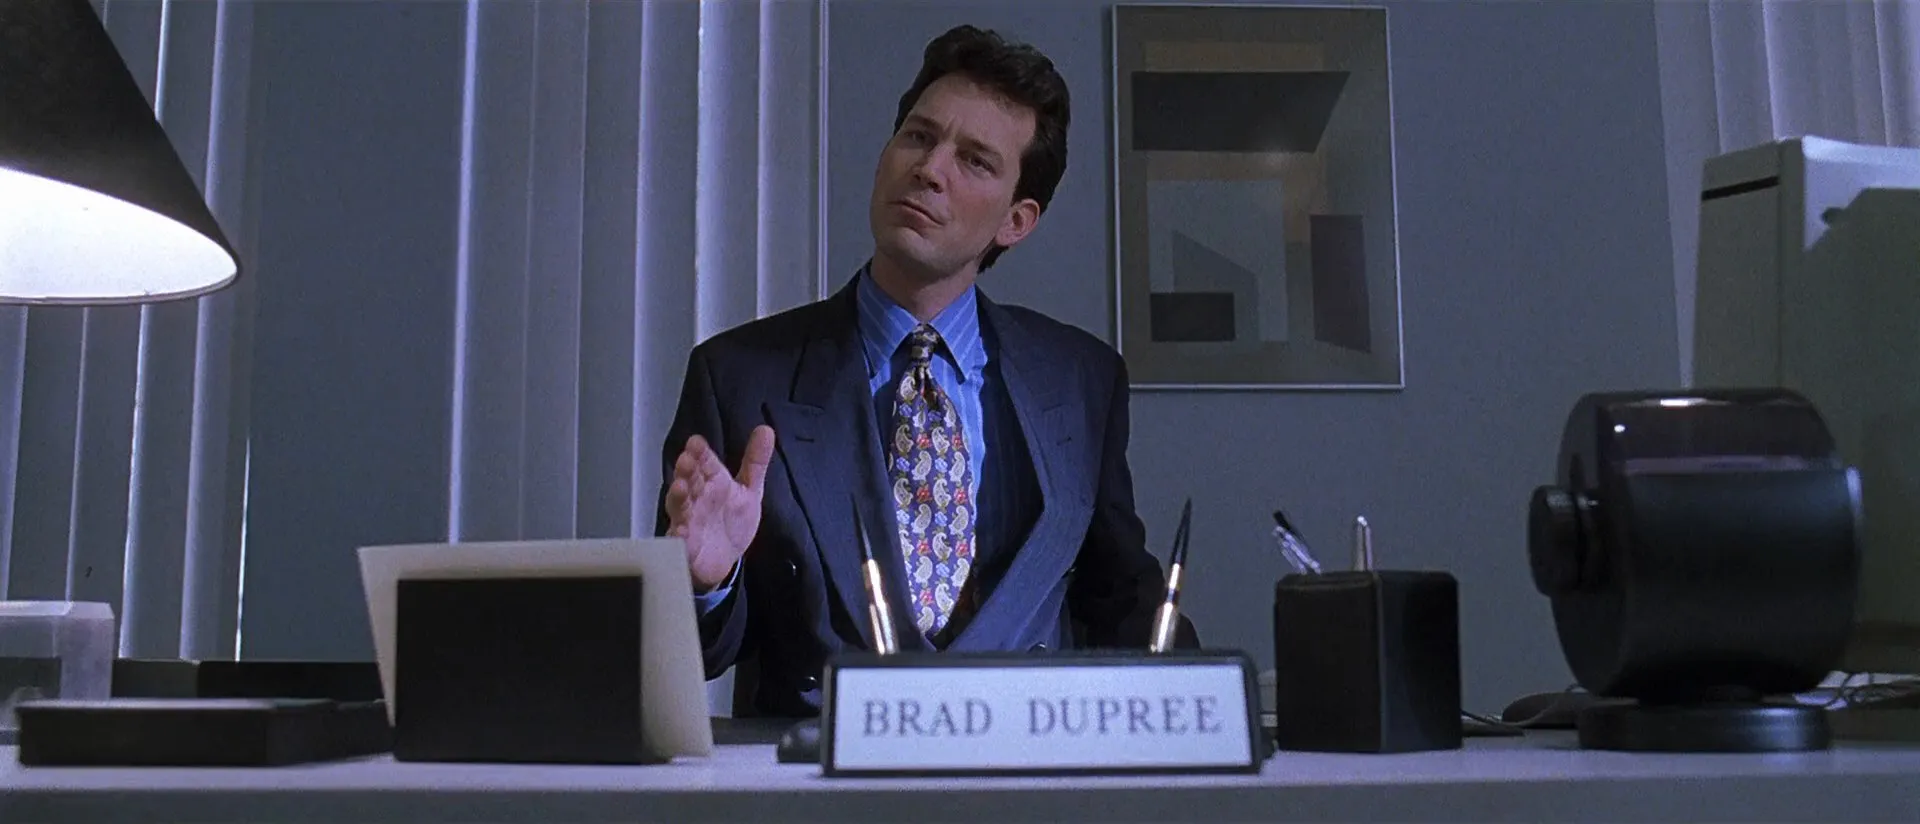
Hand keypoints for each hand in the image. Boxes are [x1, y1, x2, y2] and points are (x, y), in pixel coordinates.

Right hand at [666, 425, 775, 590]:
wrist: (724, 560)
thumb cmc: (731, 521)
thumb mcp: (749, 490)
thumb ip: (755, 462)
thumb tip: (766, 429)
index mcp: (713, 482)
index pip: (706, 463)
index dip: (700, 453)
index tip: (696, 442)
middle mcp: (698, 498)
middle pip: (689, 481)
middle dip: (686, 470)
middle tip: (686, 459)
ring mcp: (689, 520)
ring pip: (680, 506)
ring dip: (678, 497)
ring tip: (681, 488)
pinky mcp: (685, 546)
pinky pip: (679, 539)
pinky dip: (678, 534)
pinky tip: (681, 529)